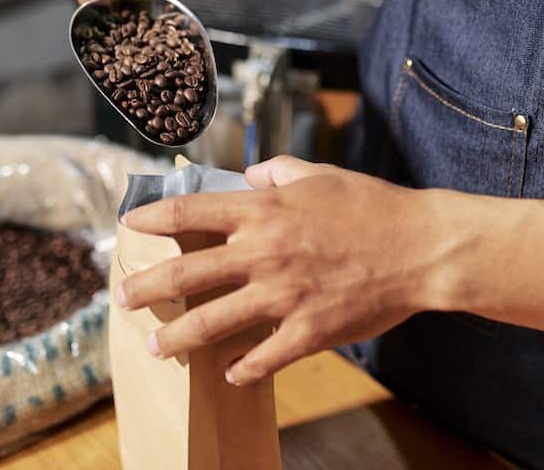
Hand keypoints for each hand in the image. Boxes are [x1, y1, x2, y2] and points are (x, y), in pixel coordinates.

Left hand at [117, 156, 447, 385]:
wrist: (421, 247)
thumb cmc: (373, 206)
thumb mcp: (321, 174)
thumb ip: (279, 170)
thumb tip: (252, 172)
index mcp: (263, 210)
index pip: (189, 212)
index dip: (150, 218)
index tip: (128, 225)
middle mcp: (262, 252)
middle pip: (183, 274)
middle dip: (144, 289)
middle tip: (122, 298)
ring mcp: (282, 295)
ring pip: (210, 323)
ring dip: (176, 339)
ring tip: (157, 348)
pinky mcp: (307, 330)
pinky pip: (262, 358)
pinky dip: (242, 369)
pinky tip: (230, 373)